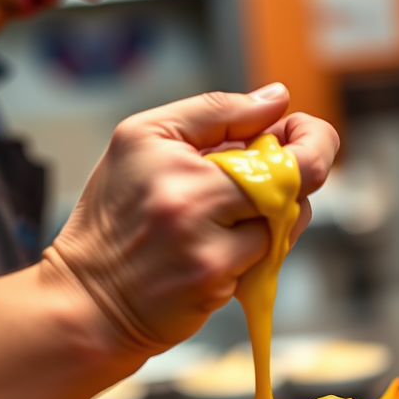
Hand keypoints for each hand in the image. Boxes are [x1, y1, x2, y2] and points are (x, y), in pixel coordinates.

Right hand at [47, 83, 338, 352]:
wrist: (87, 299)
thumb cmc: (113, 217)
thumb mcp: (141, 141)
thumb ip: (214, 113)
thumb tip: (277, 100)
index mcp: (172, 154)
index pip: (274, 143)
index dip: (312, 139)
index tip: (303, 133)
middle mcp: (189, 200)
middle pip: (291, 186)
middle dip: (293, 179)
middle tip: (268, 178)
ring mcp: (206, 249)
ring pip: (280, 225)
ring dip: (270, 219)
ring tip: (227, 218)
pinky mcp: (214, 285)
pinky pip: (261, 261)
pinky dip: (251, 253)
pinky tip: (215, 251)